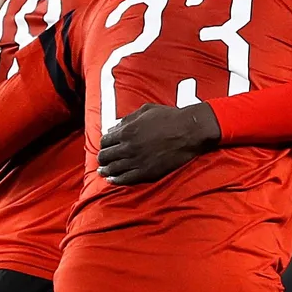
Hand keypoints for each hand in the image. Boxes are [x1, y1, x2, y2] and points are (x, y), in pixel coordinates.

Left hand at [97, 102, 220, 184]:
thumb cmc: (170, 118)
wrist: (189, 131)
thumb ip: (127, 119)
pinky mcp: (147, 172)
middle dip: (102, 158)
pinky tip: (112, 180)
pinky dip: (116, 180)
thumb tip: (113, 127)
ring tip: (103, 171)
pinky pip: (126, 179)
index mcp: (127, 131)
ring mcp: (137, 161)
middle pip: (106, 156)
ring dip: (106, 170)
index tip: (105, 146)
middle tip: (102, 160)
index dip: (103, 144)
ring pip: (113, 169)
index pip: (105, 140)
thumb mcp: (146, 111)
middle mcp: (129, 147)